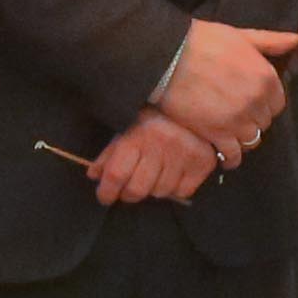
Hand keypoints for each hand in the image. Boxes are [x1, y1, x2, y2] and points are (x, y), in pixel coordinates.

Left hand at [89, 115, 219, 203]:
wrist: (192, 101)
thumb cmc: (152, 118)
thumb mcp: (126, 129)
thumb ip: (108, 154)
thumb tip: (94, 175)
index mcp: (136, 136)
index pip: (116, 174)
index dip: (106, 192)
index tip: (105, 197)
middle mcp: (160, 146)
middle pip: (137, 189)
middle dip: (128, 194)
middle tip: (129, 188)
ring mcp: (183, 155)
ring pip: (160, 192)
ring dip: (153, 188)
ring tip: (155, 174)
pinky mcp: (203, 163)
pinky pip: (183, 191)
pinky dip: (175, 187)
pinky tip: (174, 173)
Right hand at [151, 22, 296, 158]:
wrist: (168, 57)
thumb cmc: (202, 41)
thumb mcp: (241, 35)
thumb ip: (270, 41)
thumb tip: (295, 40)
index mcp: (266, 78)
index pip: (277, 103)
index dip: (265, 104)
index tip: (253, 102)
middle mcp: (257, 102)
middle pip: (264, 123)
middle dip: (254, 120)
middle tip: (238, 117)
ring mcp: (238, 120)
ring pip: (252, 140)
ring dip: (243, 139)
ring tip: (232, 136)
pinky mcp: (217, 134)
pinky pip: (233, 155)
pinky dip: (231, 158)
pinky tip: (226, 157)